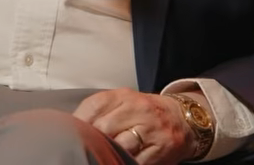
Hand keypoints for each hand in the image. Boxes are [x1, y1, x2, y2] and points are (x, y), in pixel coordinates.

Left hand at [72, 88, 201, 163]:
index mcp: (122, 96)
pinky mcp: (162, 148)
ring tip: (103, 155)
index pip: (92, 108)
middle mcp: (138, 109)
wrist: (182, 118)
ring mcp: (152, 129)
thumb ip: (98, 112)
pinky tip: (120, 161)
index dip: (79, 124)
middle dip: (94, 141)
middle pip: (104, 128)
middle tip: (87, 148)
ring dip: (109, 153)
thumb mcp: (121, 103)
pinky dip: (126, 162)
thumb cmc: (143, 112)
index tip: (72, 135)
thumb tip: (71, 126)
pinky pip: (138, 161)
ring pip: (121, 145)